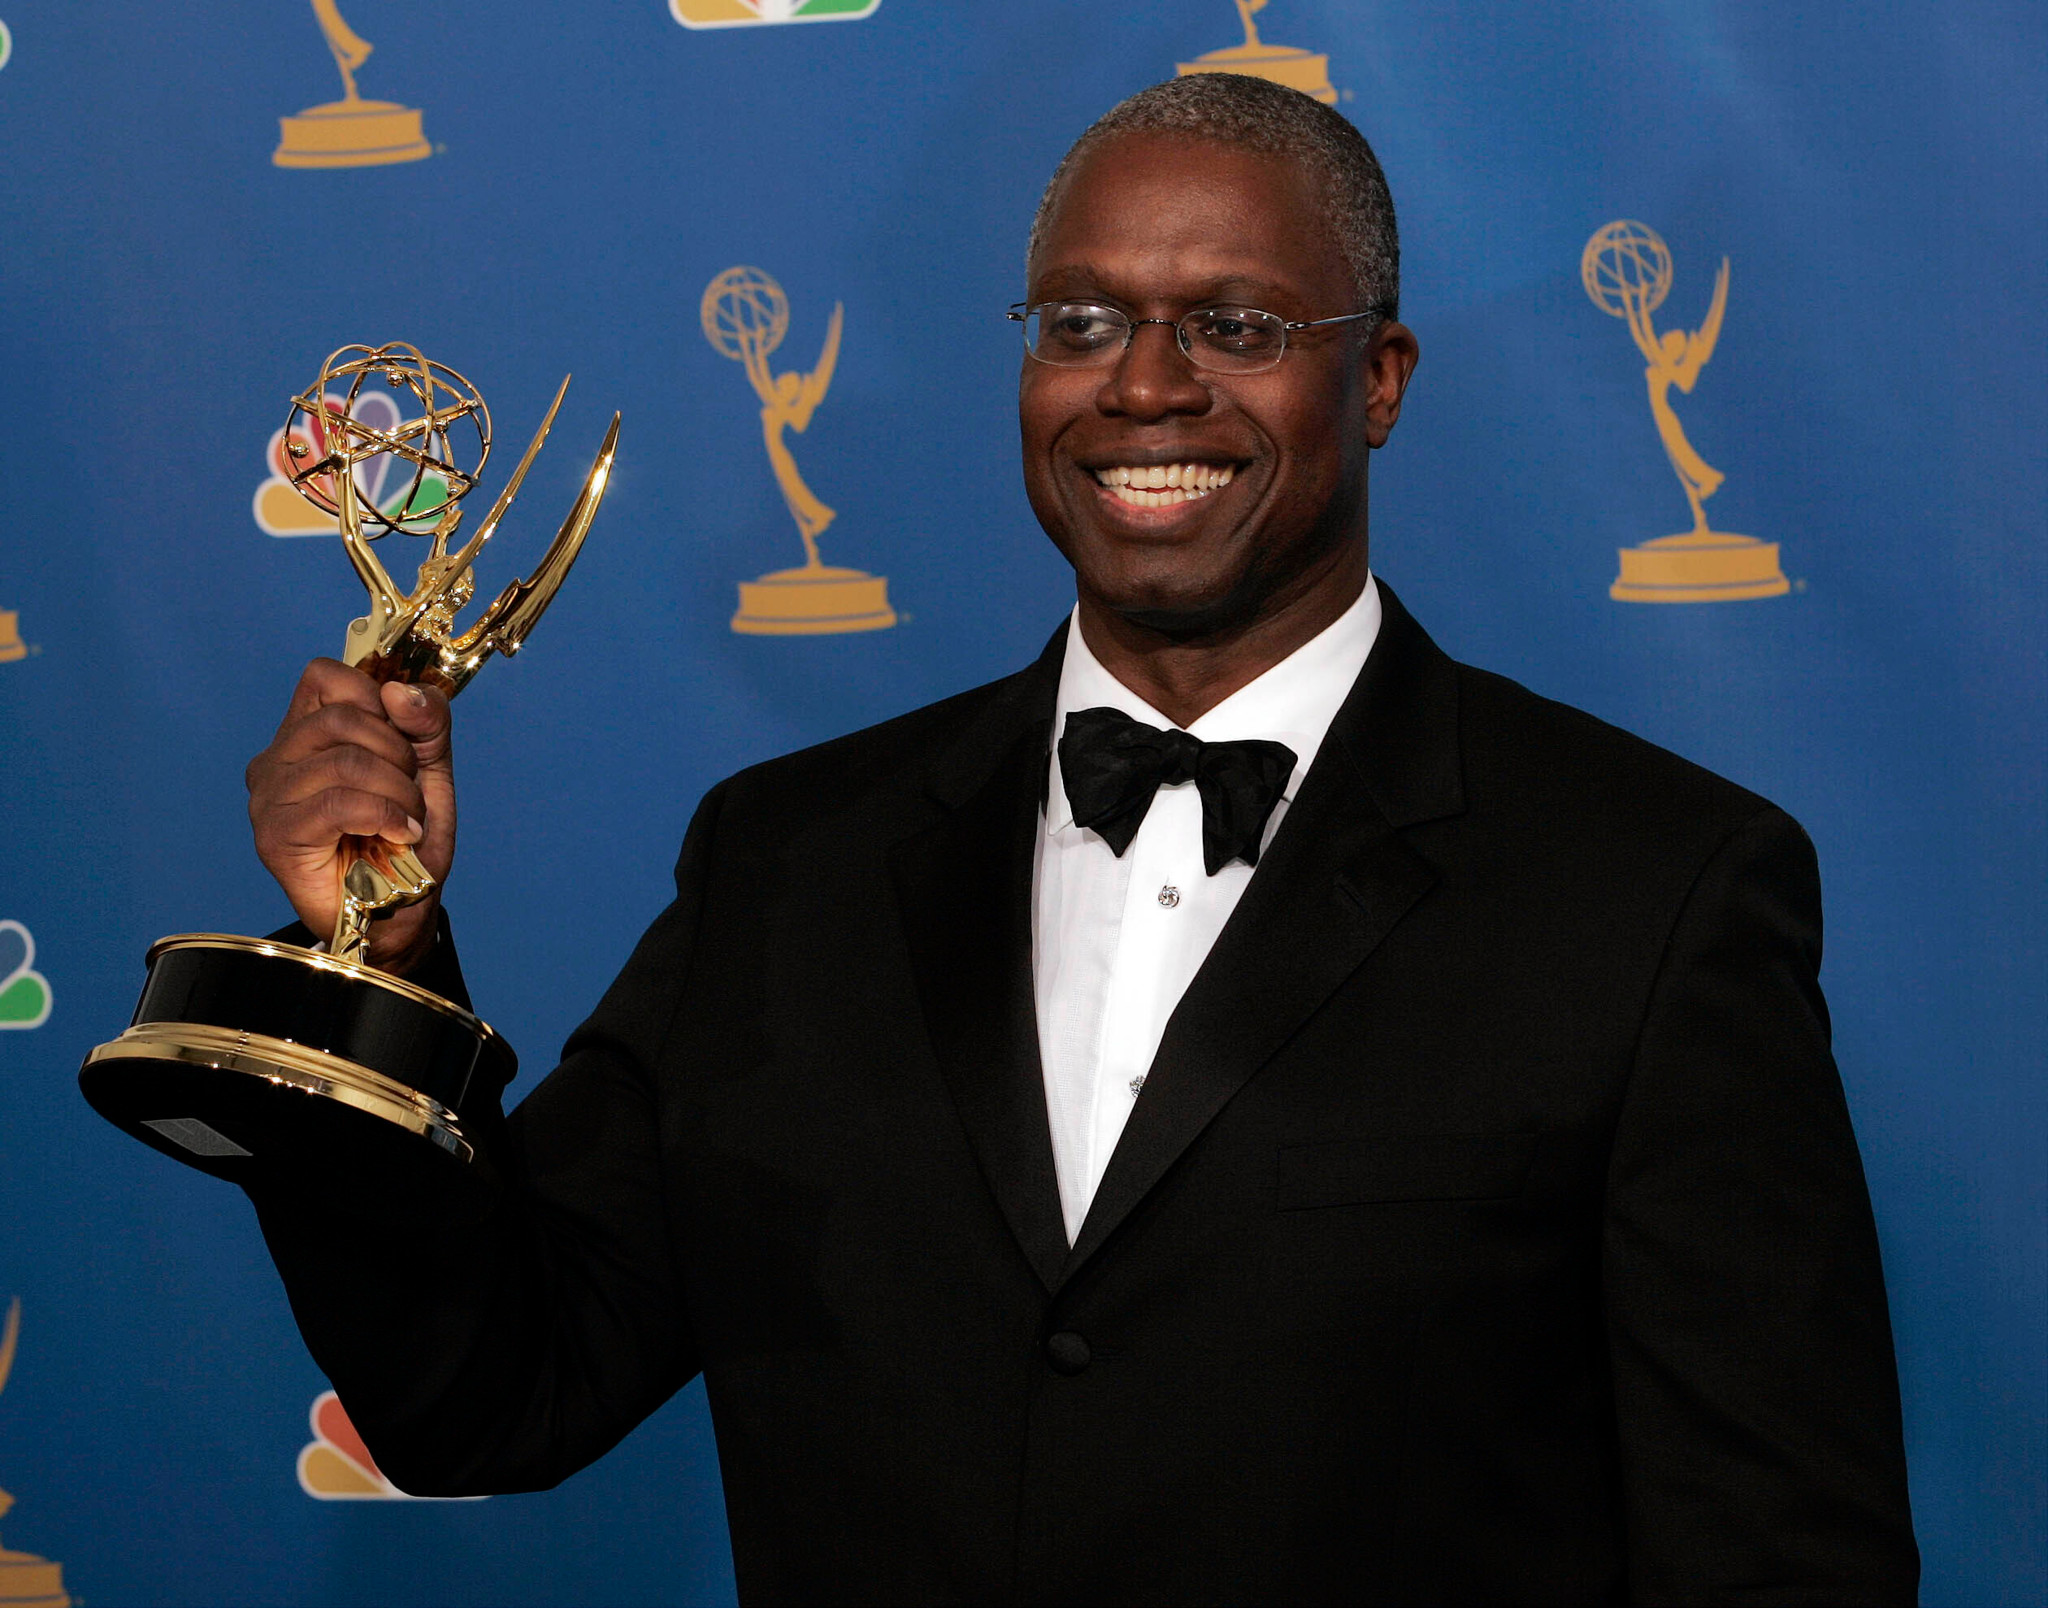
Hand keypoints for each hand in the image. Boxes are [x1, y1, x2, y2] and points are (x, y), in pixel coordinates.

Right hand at [246, 659, 456, 974]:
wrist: (399, 911)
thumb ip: (425, 723)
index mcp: (304, 734)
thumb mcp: (428, 769)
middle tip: (410, 791)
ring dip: (398, 791)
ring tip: (407, 819)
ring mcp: (269, 798)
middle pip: (342, 718)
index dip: (377, 700)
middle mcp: (276, 760)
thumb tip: (400, 692)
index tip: (403, 742)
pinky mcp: (275, 836)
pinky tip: (398, 835)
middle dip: (398, 754)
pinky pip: (337, 803)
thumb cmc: (404, 840)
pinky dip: (384, 816)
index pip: (326, 676)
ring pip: (344, 761)